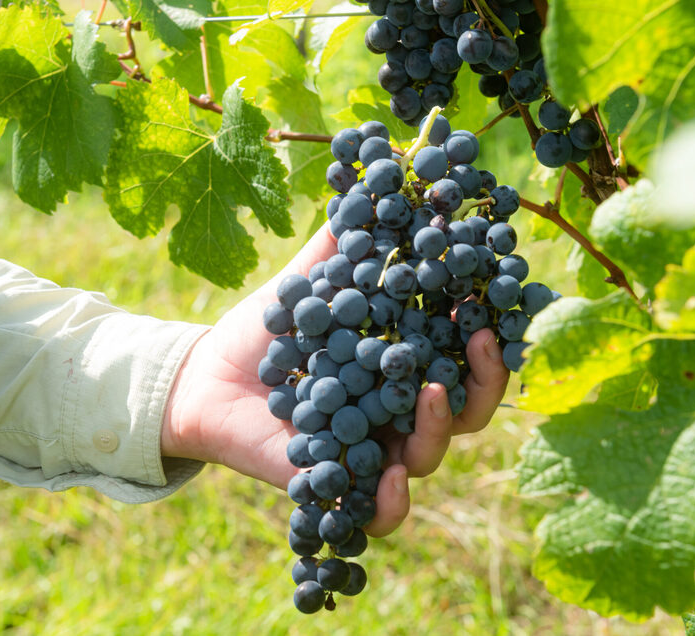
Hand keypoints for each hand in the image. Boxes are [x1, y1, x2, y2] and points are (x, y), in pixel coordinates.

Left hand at [161, 224, 509, 536]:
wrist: (203, 378)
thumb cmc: (263, 330)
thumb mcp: (305, 283)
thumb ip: (341, 246)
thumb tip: (374, 182)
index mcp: (402, 361)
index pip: (464, 353)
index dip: (488, 331)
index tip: (491, 297)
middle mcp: (399, 411)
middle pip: (467, 410)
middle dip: (485, 380)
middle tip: (484, 340)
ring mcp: (374, 453)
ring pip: (431, 456)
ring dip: (441, 428)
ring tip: (431, 394)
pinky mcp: (339, 487)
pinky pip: (380, 512)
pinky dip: (393, 502)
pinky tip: (393, 478)